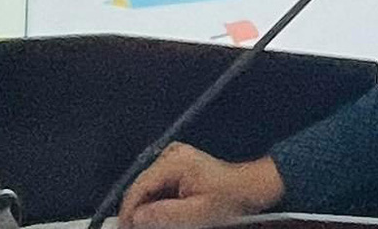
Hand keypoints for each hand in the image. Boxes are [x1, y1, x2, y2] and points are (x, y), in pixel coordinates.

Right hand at [120, 144, 282, 226]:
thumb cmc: (229, 199)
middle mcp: (170, 155)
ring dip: (147, 209)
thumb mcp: (197, 213)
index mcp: (174, 162)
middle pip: (142, 187)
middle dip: (137, 212)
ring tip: (149, 227)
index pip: (139, 187)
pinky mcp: (176, 166)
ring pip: (148, 188)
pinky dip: (157, 203)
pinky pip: (158, 187)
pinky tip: (161, 217)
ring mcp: (173, 159)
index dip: (128, 212)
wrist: (249, 188)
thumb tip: (136, 217)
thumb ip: (165, 215)